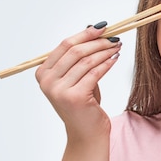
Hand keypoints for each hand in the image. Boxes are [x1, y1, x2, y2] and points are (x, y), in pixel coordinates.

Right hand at [35, 22, 120, 139]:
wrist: (87, 133)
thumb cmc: (84, 105)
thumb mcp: (78, 78)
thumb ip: (80, 58)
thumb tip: (92, 28)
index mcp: (43, 73)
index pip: (64, 45)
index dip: (85, 34)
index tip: (103, 27)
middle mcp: (47, 81)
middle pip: (75, 51)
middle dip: (97, 41)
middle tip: (114, 37)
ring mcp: (59, 90)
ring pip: (86, 61)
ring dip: (105, 51)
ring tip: (118, 47)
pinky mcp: (75, 97)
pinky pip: (95, 73)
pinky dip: (108, 63)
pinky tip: (116, 58)